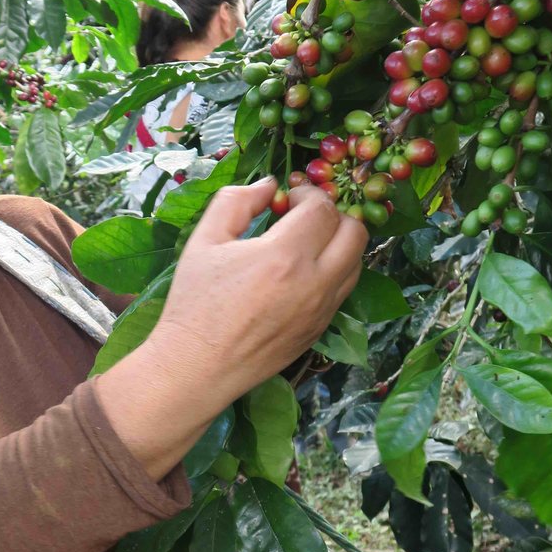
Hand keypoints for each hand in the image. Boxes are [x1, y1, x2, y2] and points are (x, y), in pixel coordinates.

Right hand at [94, 178, 366, 481]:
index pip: (323, 208)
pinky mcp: (320, 330)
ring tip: (304, 244)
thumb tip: (270, 184)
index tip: (285, 200)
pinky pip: (343, 291)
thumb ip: (236, 201)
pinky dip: (332, 272)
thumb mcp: (204, 241)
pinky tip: (300, 274)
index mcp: (284, 256)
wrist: (197, 367)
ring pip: (357, 262)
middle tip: (302, 218)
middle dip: (333, 215)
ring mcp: (322, 310)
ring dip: (337, 244)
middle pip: (355, 232)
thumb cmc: (195, 302)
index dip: (307, 194)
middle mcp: (314, 283)